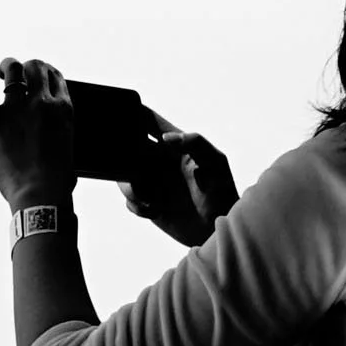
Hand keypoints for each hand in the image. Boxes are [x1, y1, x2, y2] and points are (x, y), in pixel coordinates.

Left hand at [0, 55, 75, 213]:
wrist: (40, 195)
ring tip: (0, 73)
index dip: (45, 73)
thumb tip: (55, 137)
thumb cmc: (57, 181)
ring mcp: (17, 109)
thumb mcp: (67, 147)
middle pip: (35, 67)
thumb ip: (60, 132)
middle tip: (17, 76)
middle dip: (26, 67)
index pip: (55, 76)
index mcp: (62, 108)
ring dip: (7, 67)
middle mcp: (41, 102)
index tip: (37, 79)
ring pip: (12, 71)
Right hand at [123, 121, 237, 246]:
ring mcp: (152, 181)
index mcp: (174, 144)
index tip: (126, 124)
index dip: (133, 116)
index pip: (148, 121)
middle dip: (124, 157)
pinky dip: (137, 205)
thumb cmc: (222, 192)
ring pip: (124, 175)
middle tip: (136, 173)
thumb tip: (166, 138)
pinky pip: (129, 199)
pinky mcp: (147, 203)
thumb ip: (196, 143)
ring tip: (150, 199)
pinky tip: (155, 211)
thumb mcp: (215, 163)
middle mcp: (159, 160)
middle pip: (128, 148)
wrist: (217, 229)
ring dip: (130, 187)